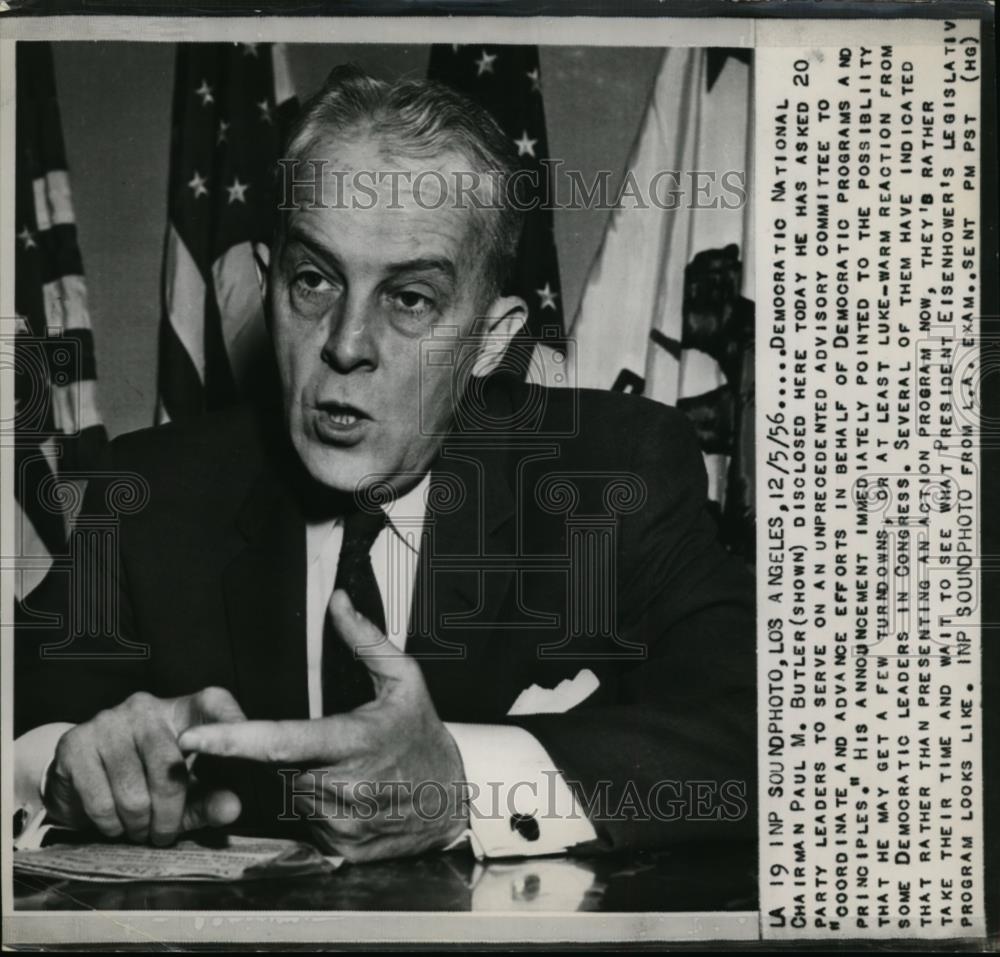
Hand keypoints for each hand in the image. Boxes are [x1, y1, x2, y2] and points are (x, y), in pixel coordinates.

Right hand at [46, 687, 246, 844]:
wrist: (83, 780)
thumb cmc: (150, 782)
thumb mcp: (189, 793)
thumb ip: (212, 799)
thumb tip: (232, 808)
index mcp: (184, 709)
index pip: (215, 705)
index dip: (229, 726)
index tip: (238, 756)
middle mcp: (148, 706)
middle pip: (171, 768)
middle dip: (170, 814)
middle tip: (165, 834)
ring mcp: (109, 721)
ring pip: (134, 792)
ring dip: (138, 825)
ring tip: (140, 828)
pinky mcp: (77, 743)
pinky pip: (101, 801)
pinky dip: (110, 824)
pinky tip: (115, 822)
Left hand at [180, 591, 468, 861]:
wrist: (451, 804)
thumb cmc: (424, 739)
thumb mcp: (405, 681)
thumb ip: (366, 640)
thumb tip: (338, 603)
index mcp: (356, 741)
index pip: (284, 742)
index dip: (235, 740)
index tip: (196, 736)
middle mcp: (344, 788)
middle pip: (277, 768)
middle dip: (281, 754)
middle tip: (320, 745)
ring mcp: (340, 823)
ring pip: (287, 794)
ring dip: (299, 778)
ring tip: (341, 768)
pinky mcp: (338, 848)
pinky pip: (303, 821)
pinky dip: (314, 804)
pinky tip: (344, 793)